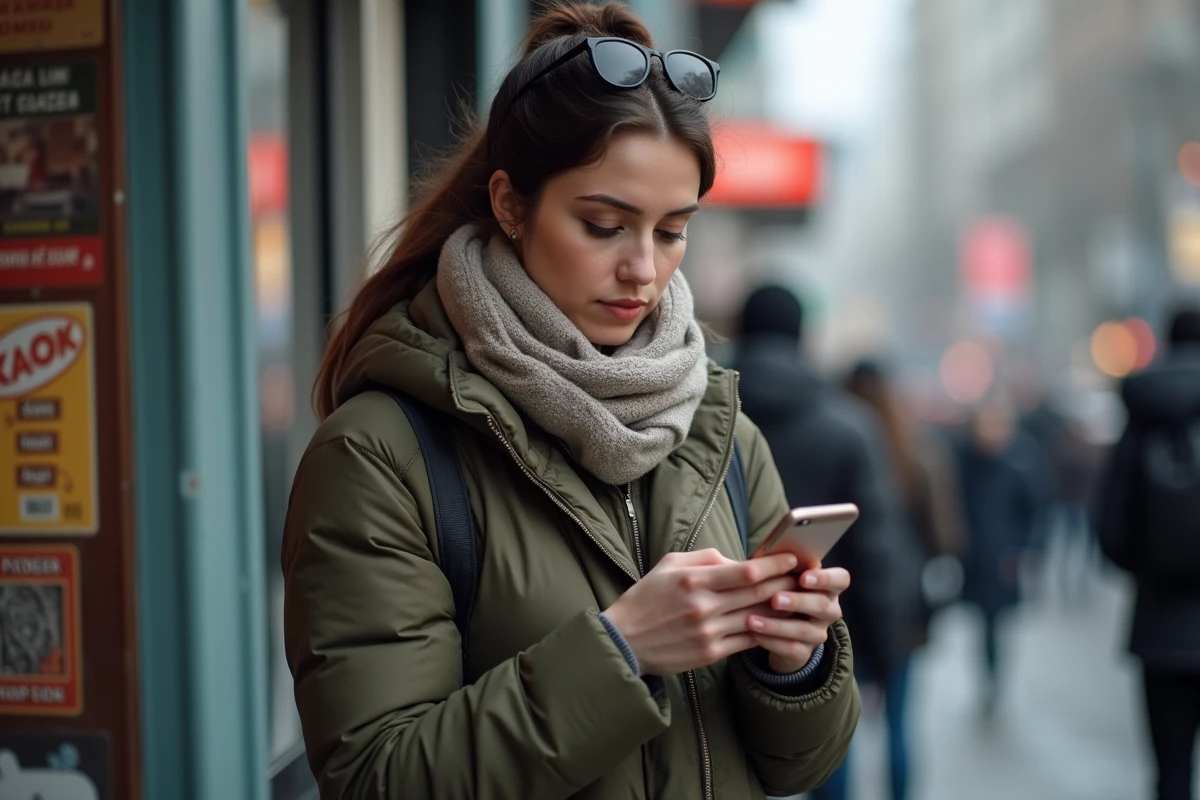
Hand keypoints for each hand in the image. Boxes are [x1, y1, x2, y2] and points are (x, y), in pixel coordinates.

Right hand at [604, 549, 799, 675]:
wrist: (624, 640)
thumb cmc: (646, 597)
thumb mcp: (668, 564)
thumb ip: (704, 558)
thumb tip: (736, 560)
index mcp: (693, 580)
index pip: (746, 571)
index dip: (774, 564)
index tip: (792, 559)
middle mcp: (703, 606)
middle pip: (758, 594)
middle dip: (785, 583)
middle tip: (804, 577)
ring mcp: (708, 632)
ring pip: (757, 619)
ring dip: (782, 610)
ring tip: (799, 600)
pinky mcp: (710, 654)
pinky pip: (747, 642)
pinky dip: (766, 633)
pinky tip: (780, 625)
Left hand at [746, 566, 849, 672]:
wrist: (779, 629)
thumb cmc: (780, 590)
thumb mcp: (782, 577)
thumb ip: (781, 565)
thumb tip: (770, 553)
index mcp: (828, 586)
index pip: (841, 579)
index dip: (825, 578)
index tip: (803, 576)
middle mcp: (829, 610)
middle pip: (822, 605)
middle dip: (797, 601)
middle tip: (775, 599)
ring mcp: (818, 633)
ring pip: (804, 631)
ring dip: (777, 625)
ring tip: (752, 620)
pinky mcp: (805, 652)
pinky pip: (791, 649)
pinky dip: (771, 641)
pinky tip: (754, 633)